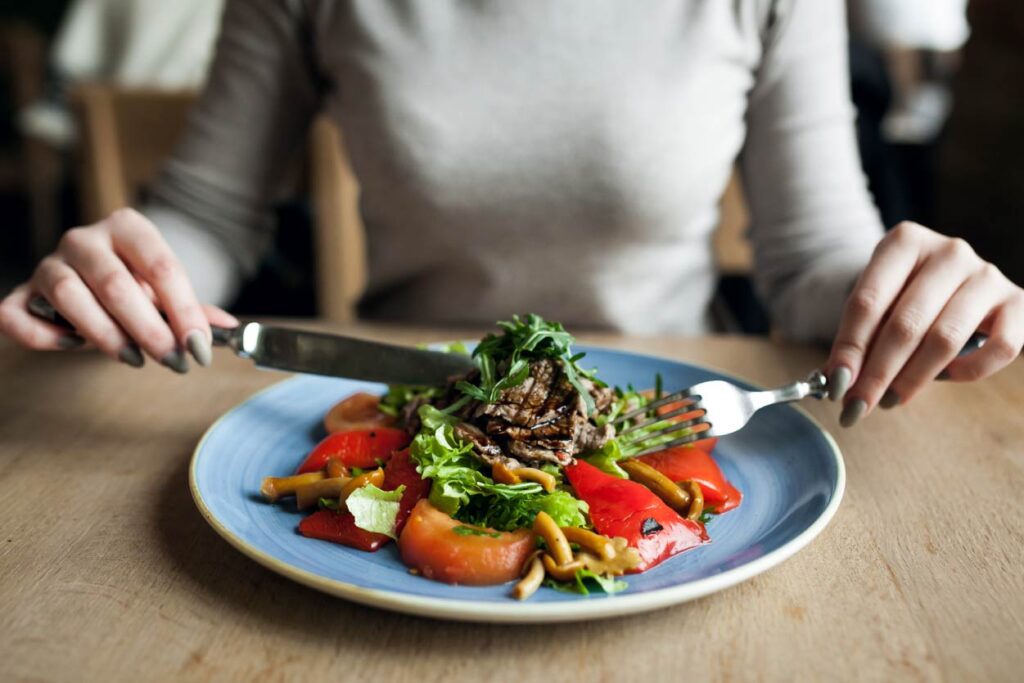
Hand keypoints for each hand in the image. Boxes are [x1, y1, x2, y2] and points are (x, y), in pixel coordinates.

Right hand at [0, 208, 236, 371]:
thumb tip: (229, 328)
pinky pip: (17, 313)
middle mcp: (84, 239)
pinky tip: (73, 346)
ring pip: (68, 294)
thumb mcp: (166, 291)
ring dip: (104, 334)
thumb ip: (193, 310)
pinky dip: (43, 335)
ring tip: (134, 359)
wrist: (90, 276)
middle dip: (149, 330)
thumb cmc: (134, 284)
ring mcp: (49, 264)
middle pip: (116, 283)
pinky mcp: (22, 293)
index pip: (161, 267)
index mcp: (127, 228)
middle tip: (174, 361)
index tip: (201, 347)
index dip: (184, 310)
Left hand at [826, 221, 1023, 425]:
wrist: (951, 280)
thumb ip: (857, 338)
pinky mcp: (1018, 301)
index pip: (867, 302)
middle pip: (905, 324)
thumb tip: (837, 381)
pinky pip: (999, 347)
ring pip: (945, 338)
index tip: (835, 385)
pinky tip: (946, 377)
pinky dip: (969, 370)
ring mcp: (987, 274)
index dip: (849, 349)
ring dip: (912, 378)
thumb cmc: (904, 295)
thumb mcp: (876, 304)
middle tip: (858, 405)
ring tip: (890, 399)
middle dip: (877, 373)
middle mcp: (949, 252)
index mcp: (905, 242)